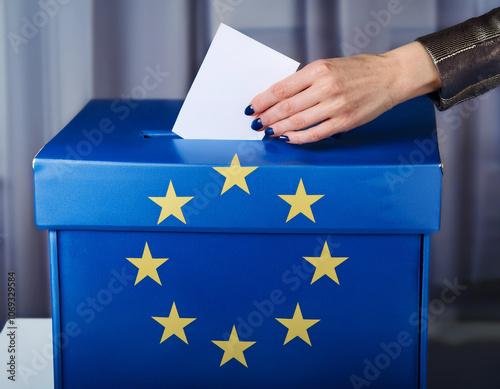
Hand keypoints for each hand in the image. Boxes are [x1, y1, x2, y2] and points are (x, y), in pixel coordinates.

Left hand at [246, 42, 440, 143]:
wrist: (390, 77)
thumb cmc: (359, 70)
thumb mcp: (328, 66)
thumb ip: (305, 80)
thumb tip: (280, 98)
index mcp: (318, 70)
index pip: (281, 88)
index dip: (263, 100)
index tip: (253, 107)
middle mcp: (326, 87)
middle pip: (286, 107)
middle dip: (267, 117)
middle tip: (256, 123)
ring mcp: (336, 106)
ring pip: (298, 122)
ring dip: (279, 129)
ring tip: (269, 131)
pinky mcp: (345, 122)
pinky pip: (315, 134)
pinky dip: (298, 138)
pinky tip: (288, 138)